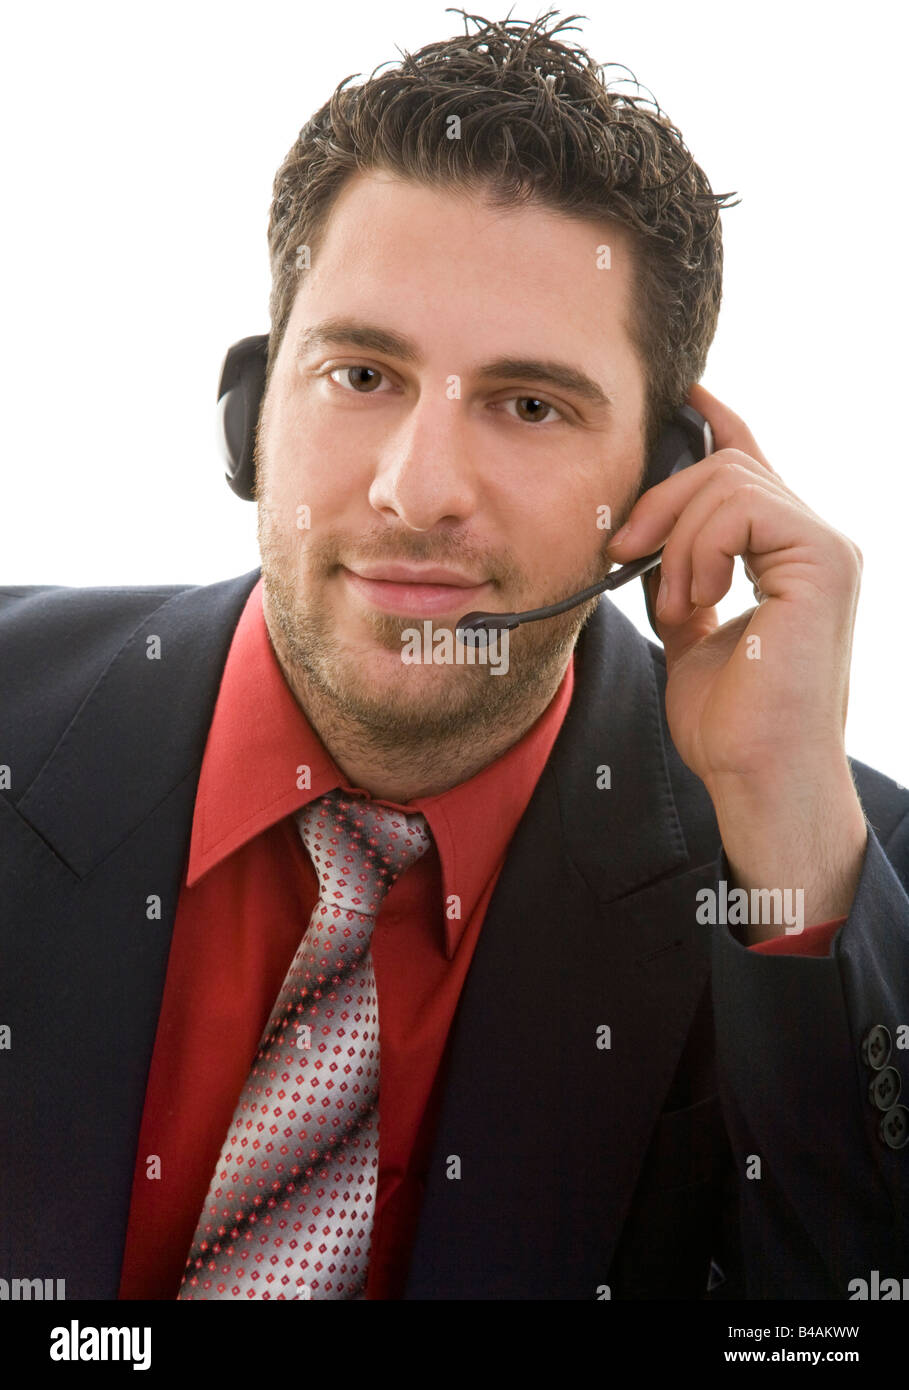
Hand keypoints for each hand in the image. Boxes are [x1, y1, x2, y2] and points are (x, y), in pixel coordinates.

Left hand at [606, 383, 867, 934]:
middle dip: (661, 498)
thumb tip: (646, 543)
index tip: (675, 394)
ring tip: (673, 604)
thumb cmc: (731, 725)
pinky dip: (697, 550)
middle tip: (623, 552)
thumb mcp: (692, 637)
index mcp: (790, 556)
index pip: (752, 464)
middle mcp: (817, 543)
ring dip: (676, 539)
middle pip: (728, 462)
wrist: (758, 781)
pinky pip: (740, 508)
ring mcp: (827, 548)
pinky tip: (693, 601)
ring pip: (730, 479)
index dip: (714, 420)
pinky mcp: (823, 562)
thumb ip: (682, 582)